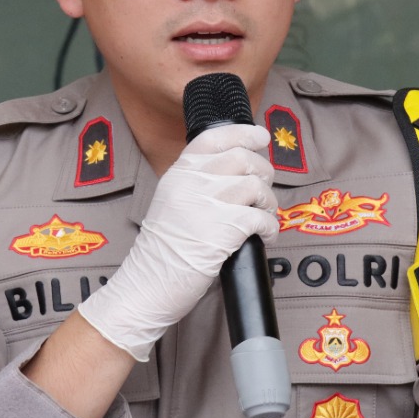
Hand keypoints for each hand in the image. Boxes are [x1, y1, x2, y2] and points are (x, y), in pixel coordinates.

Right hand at [78, 123, 276, 360]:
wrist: (148, 284)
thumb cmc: (162, 250)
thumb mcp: (171, 202)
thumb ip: (195, 183)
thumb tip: (235, 173)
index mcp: (178, 173)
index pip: (214, 137)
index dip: (243, 133)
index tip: (261, 137)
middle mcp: (192, 183)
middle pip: (242, 158)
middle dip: (263, 171)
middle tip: (264, 191)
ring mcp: (207, 205)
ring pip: (256, 186)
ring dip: (269, 202)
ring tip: (264, 217)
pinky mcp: (223, 230)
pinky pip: (262, 218)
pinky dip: (270, 227)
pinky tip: (264, 237)